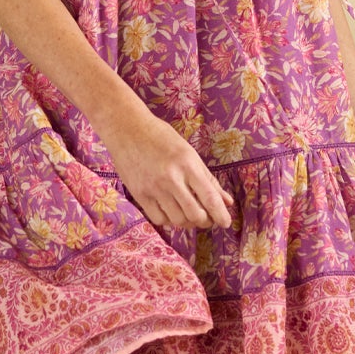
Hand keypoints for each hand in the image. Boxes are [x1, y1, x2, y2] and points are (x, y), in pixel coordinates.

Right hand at [101, 105, 234, 230]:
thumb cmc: (162, 138)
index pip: (209, 197)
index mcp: (187, 165)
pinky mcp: (140, 194)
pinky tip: (171, 211)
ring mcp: (154, 188)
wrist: (127, 130)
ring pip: (177, 220)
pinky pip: (159, 219)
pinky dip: (169, 220)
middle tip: (207, 218)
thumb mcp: (189, 154)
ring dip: (187, 222)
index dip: (220, 214)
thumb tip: (227, 201)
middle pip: (194, 214)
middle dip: (205, 221)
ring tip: (189, 213)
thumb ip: (208, 179)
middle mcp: (171, 179)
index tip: (226, 223)